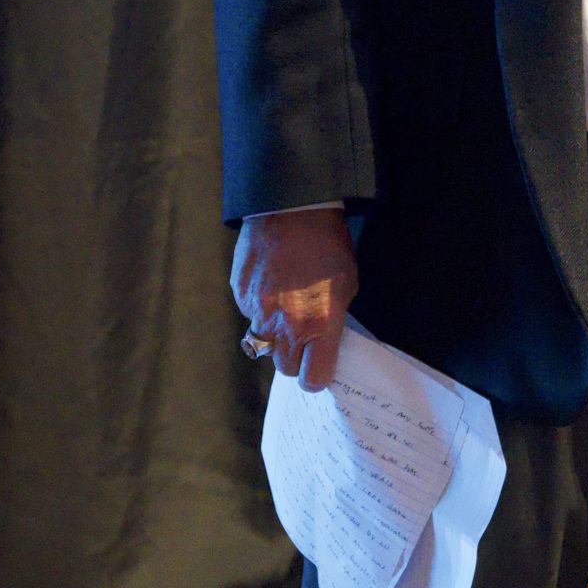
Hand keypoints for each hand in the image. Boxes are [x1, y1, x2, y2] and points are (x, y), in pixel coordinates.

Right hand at [231, 207, 358, 389]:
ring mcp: (259, 311)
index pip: (312, 378)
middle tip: (303, 336)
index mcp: (320, 324)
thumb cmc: (328, 244)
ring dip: (274, 333)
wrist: (292, 208)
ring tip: (286, 305)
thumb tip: (324, 343)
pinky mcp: (241, 295)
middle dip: (294, 357)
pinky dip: (260, 308)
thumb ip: (334, 321)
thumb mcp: (347, 284)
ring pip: (263, 343)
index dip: (316, 376)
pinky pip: (250, 316)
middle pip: (284, 367)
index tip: (318, 368)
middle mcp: (286, 325)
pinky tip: (272, 284)